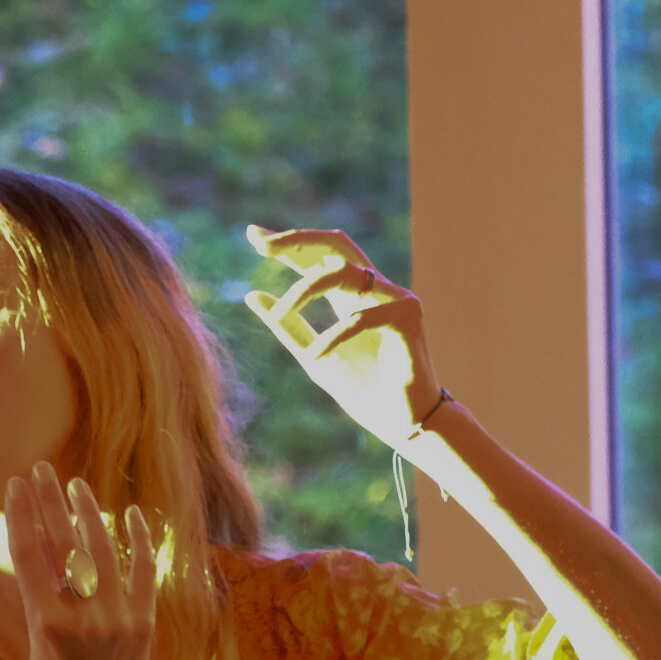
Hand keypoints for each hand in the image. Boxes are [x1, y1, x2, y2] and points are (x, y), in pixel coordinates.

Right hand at [4, 462, 156, 659]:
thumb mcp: (36, 637)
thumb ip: (40, 590)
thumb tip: (40, 535)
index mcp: (44, 620)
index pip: (29, 553)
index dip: (22, 514)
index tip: (17, 484)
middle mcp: (80, 616)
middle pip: (63, 543)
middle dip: (51, 501)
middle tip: (43, 470)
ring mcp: (116, 618)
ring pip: (102, 550)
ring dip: (88, 512)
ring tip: (77, 487)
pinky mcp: (144, 623)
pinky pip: (143, 571)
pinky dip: (138, 540)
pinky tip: (130, 513)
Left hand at [243, 224, 445, 449]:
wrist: (402, 423)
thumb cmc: (364, 390)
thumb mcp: (312, 356)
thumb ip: (287, 326)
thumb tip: (252, 294)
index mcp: (352, 296)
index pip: (319, 258)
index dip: (288, 244)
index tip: (252, 235)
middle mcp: (374, 290)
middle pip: (336, 245)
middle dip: (297, 240)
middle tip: (262, 246)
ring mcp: (395, 299)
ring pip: (343, 273)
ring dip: (304, 290)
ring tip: (280, 313)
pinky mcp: (407, 319)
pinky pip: (360, 317)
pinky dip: (332, 335)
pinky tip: (315, 356)